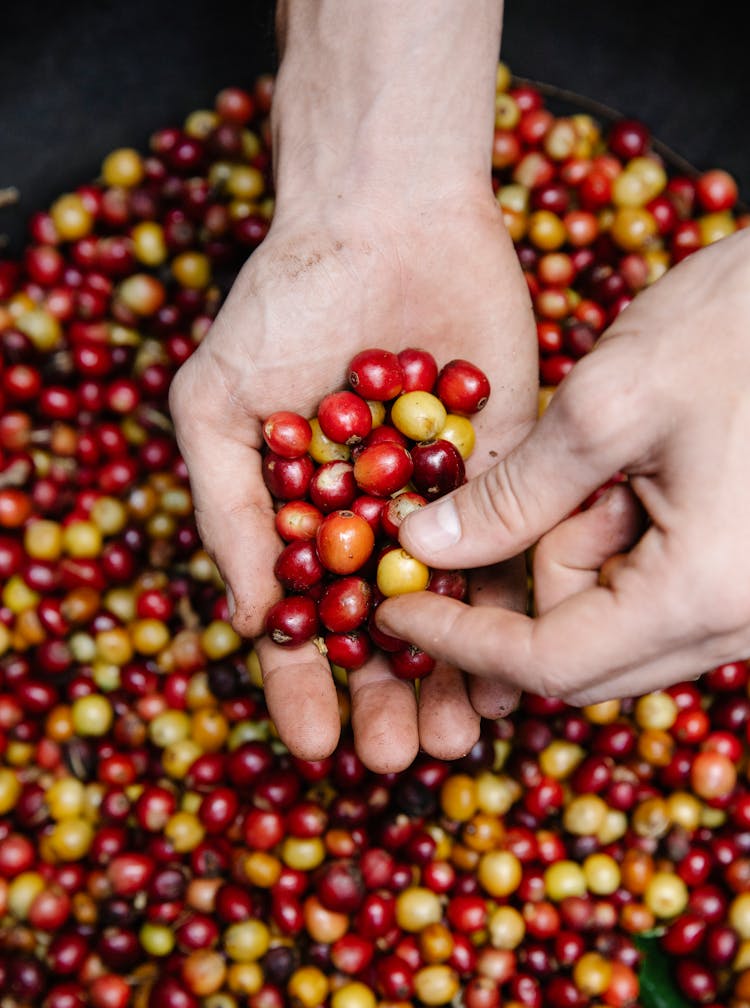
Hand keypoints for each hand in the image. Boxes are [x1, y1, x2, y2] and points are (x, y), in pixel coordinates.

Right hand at [169, 194, 537, 768]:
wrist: (382, 218)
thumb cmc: (281, 307)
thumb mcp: (216, 407)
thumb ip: (227, 512)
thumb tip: (249, 618)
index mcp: (301, 522)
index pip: (301, 624)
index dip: (303, 688)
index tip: (315, 743)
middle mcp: (373, 525)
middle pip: (381, 635)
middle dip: (388, 700)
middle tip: (398, 757)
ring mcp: (441, 502)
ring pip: (451, 609)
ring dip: (456, 676)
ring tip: (459, 734)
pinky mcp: (504, 469)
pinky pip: (512, 549)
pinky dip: (511, 607)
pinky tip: (516, 663)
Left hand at [377, 228, 749, 703]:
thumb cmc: (747, 324)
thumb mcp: (606, 403)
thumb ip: (511, 495)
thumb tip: (427, 546)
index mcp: (703, 594)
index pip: (549, 665)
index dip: (461, 641)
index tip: (398, 607)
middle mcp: (738, 624)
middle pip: (583, 655)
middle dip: (532, 582)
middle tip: (539, 490)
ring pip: (618, 625)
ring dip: (580, 555)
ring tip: (611, 465)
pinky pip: (659, 594)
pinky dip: (619, 546)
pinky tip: (636, 477)